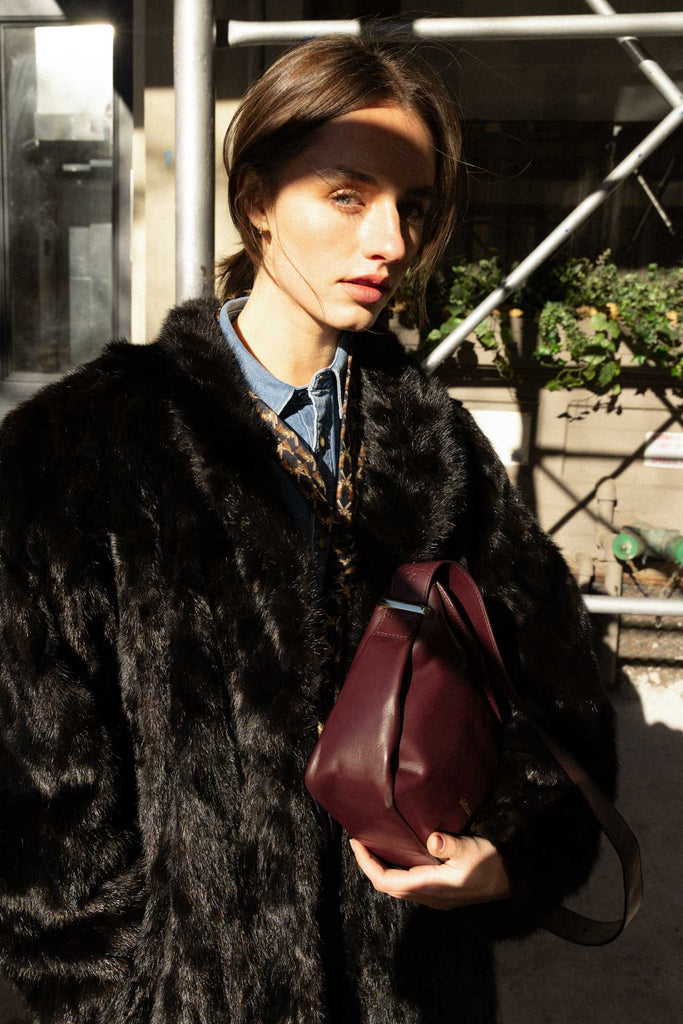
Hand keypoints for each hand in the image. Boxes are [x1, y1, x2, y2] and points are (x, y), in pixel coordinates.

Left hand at [349, 832, 511, 909]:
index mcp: (429, 886)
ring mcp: (433, 897)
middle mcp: (427, 896)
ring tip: (373, 847)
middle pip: (386, 886)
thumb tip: (432, 840)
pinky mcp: (439, 893)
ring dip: (381, 870)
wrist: (511, 881)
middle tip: (359, 842)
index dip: (367, 864)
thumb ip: (450, 845)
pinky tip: (397, 856)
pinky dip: (395, 872)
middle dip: (368, 866)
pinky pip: (408, 886)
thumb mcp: (471, 849)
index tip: (356, 843)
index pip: (386, 881)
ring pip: (397, 888)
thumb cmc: (491, 863)